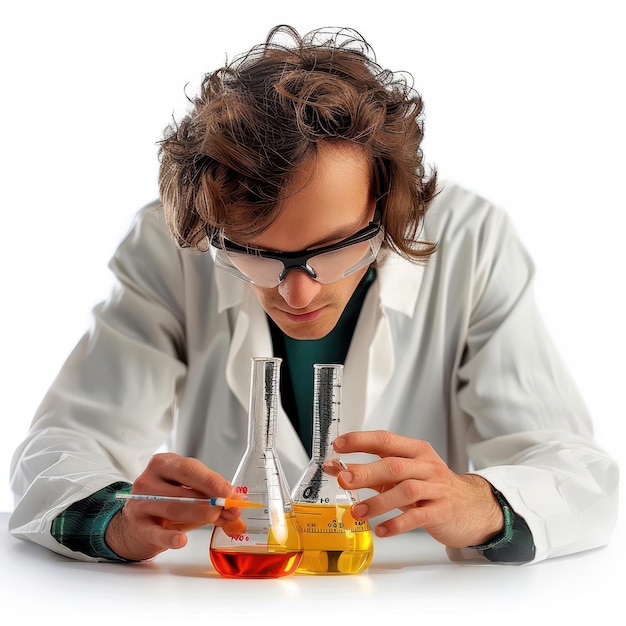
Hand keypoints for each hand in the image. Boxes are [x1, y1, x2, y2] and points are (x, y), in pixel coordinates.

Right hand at [105, 453, 241, 560]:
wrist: (133, 525)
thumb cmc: (166, 503)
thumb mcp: (188, 493)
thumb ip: (211, 496)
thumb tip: (236, 501)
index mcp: (163, 464)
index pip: (189, 468)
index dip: (211, 480)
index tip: (228, 491)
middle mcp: (148, 481)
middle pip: (182, 489)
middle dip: (210, 500)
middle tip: (228, 508)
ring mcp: (141, 504)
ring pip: (174, 509)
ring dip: (200, 515)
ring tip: (217, 519)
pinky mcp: (138, 527)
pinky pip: (156, 533)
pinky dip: (170, 537)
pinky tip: (181, 540)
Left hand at [333, 430, 503, 547]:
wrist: (472, 506)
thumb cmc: (431, 487)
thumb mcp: (402, 475)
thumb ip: (371, 472)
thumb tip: (337, 468)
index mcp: (415, 451)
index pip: (385, 440)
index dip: (361, 441)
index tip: (339, 445)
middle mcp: (426, 466)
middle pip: (393, 465)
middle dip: (366, 472)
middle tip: (344, 480)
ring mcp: (436, 488)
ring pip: (406, 490)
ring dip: (378, 501)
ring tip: (357, 512)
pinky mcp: (442, 511)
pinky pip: (418, 517)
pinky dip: (397, 524)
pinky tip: (382, 530)